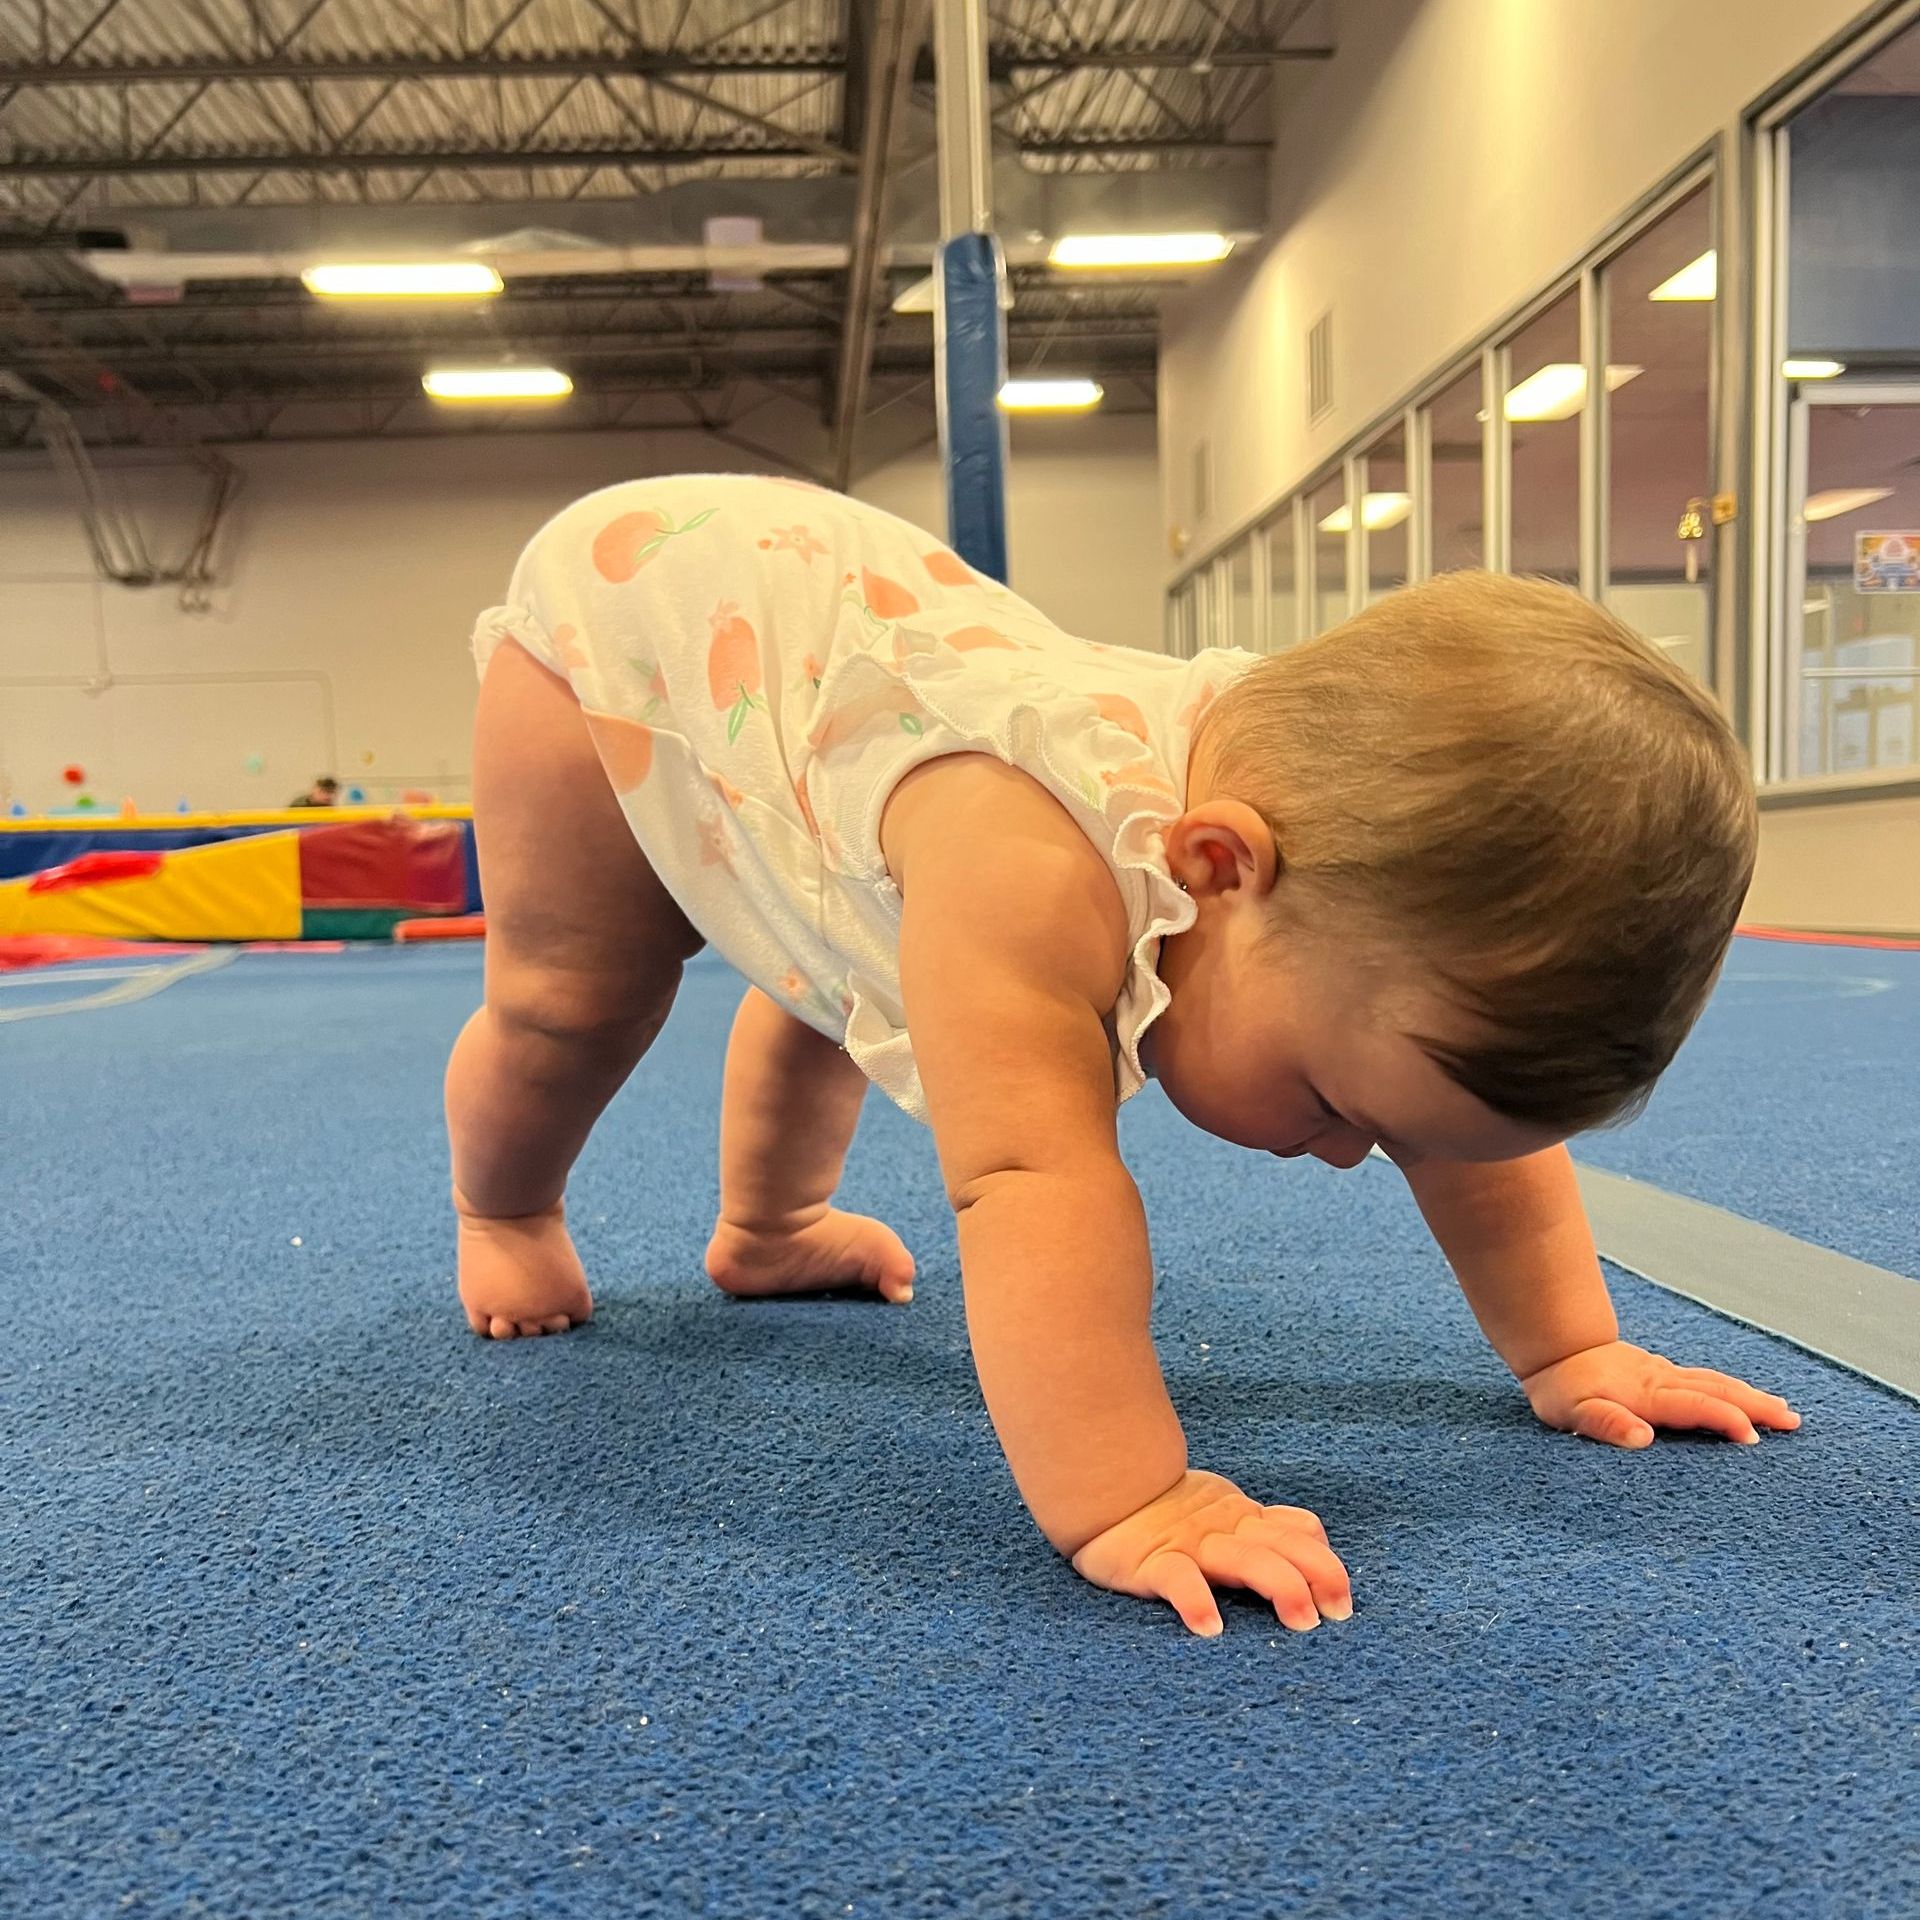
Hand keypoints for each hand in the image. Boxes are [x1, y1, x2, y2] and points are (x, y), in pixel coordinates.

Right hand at [1069, 1470, 1352, 1637]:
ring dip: (1279, 1586)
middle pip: (1282, 1547)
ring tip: (1301, 1622)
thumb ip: (1264, 1526)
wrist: (1101, 1488)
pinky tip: (1209, 1628)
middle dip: (1319, 1575)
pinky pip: (1177, 1581)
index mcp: (1243, 1519)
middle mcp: (1224, 1530)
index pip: (1297, 1533)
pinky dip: (1195, 1601)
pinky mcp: (1150, 1563)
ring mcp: (1189, 1545)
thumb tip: (1313, 1537)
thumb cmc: (1168, 1511)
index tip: (1342, 1602)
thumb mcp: (1224, 1512)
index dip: (1326, 1562)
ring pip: (1244, 1560)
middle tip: (1337, 1615)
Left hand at [1520, 1339, 1801, 1448]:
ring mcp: (1664, 1374)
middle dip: (1757, 1406)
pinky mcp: (1659, 1373)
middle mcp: (1663, 1381)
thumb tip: (1642, 1438)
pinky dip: (1730, 1388)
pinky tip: (1740, 1394)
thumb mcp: (1573, 1413)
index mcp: (1648, 1395)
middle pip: (1718, 1391)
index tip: (1753, 1438)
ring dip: (1750, 1395)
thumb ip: (1606, 1424)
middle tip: (1793, 1422)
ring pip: (1715, 1382)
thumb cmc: (1562, 1389)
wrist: (1554, 1347)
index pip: (1696, 1406)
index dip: (1725, 1420)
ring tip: (1782, 1410)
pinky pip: (1705, 1380)